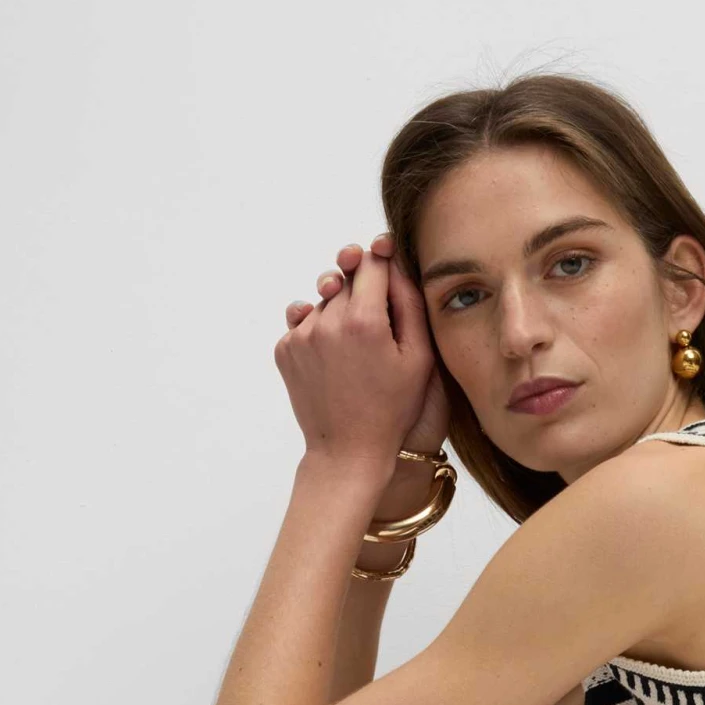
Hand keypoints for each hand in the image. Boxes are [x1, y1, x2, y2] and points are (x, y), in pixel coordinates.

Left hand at [277, 233, 442, 496]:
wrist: (349, 451)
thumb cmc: (393, 408)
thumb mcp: (419, 357)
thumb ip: (409, 302)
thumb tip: (391, 262)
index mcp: (364, 320)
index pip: (370, 262)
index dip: (381, 255)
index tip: (384, 253)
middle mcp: (327, 321)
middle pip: (345, 278)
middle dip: (361, 287)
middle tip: (376, 312)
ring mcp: (300, 336)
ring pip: (324, 300)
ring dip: (339, 310)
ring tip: (356, 346)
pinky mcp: (285, 350)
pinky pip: (304, 322)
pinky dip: (320, 330)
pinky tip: (336, 358)